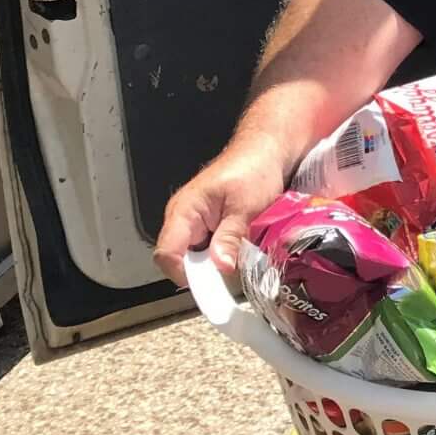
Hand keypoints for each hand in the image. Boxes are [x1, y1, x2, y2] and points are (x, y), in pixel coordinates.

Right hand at [154, 147, 294, 287]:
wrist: (268, 150)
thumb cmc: (255, 168)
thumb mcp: (246, 205)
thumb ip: (230, 236)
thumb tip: (220, 266)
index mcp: (184, 212)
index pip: (167, 254)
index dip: (185, 274)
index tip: (211, 284)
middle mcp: (185, 221)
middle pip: (182, 261)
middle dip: (206, 272)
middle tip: (234, 274)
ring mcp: (198, 225)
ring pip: (199, 258)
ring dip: (219, 264)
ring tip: (243, 261)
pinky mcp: (212, 227)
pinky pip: (212, 250)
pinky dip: (227, 255)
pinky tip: (245, 253)